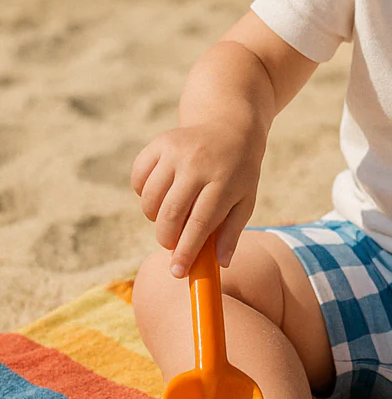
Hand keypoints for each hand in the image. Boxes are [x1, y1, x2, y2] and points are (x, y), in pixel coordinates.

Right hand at [131, 123, 264, 277]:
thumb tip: (220, 264)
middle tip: (172, 244)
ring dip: (155, 218)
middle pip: (171, 214)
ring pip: (150, 199)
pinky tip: (162, 192)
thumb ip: (232, 232)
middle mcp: (198, 164)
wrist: (230, 126)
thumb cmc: (239, 172)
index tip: (177, 272)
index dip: (186, 251)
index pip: (200, 223)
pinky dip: (144, 193)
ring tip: (171, 216)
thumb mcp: (245, 199)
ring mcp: (176, 151)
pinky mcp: (159, 143)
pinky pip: (139, 179)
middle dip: (167, 239)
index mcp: (224, 181)